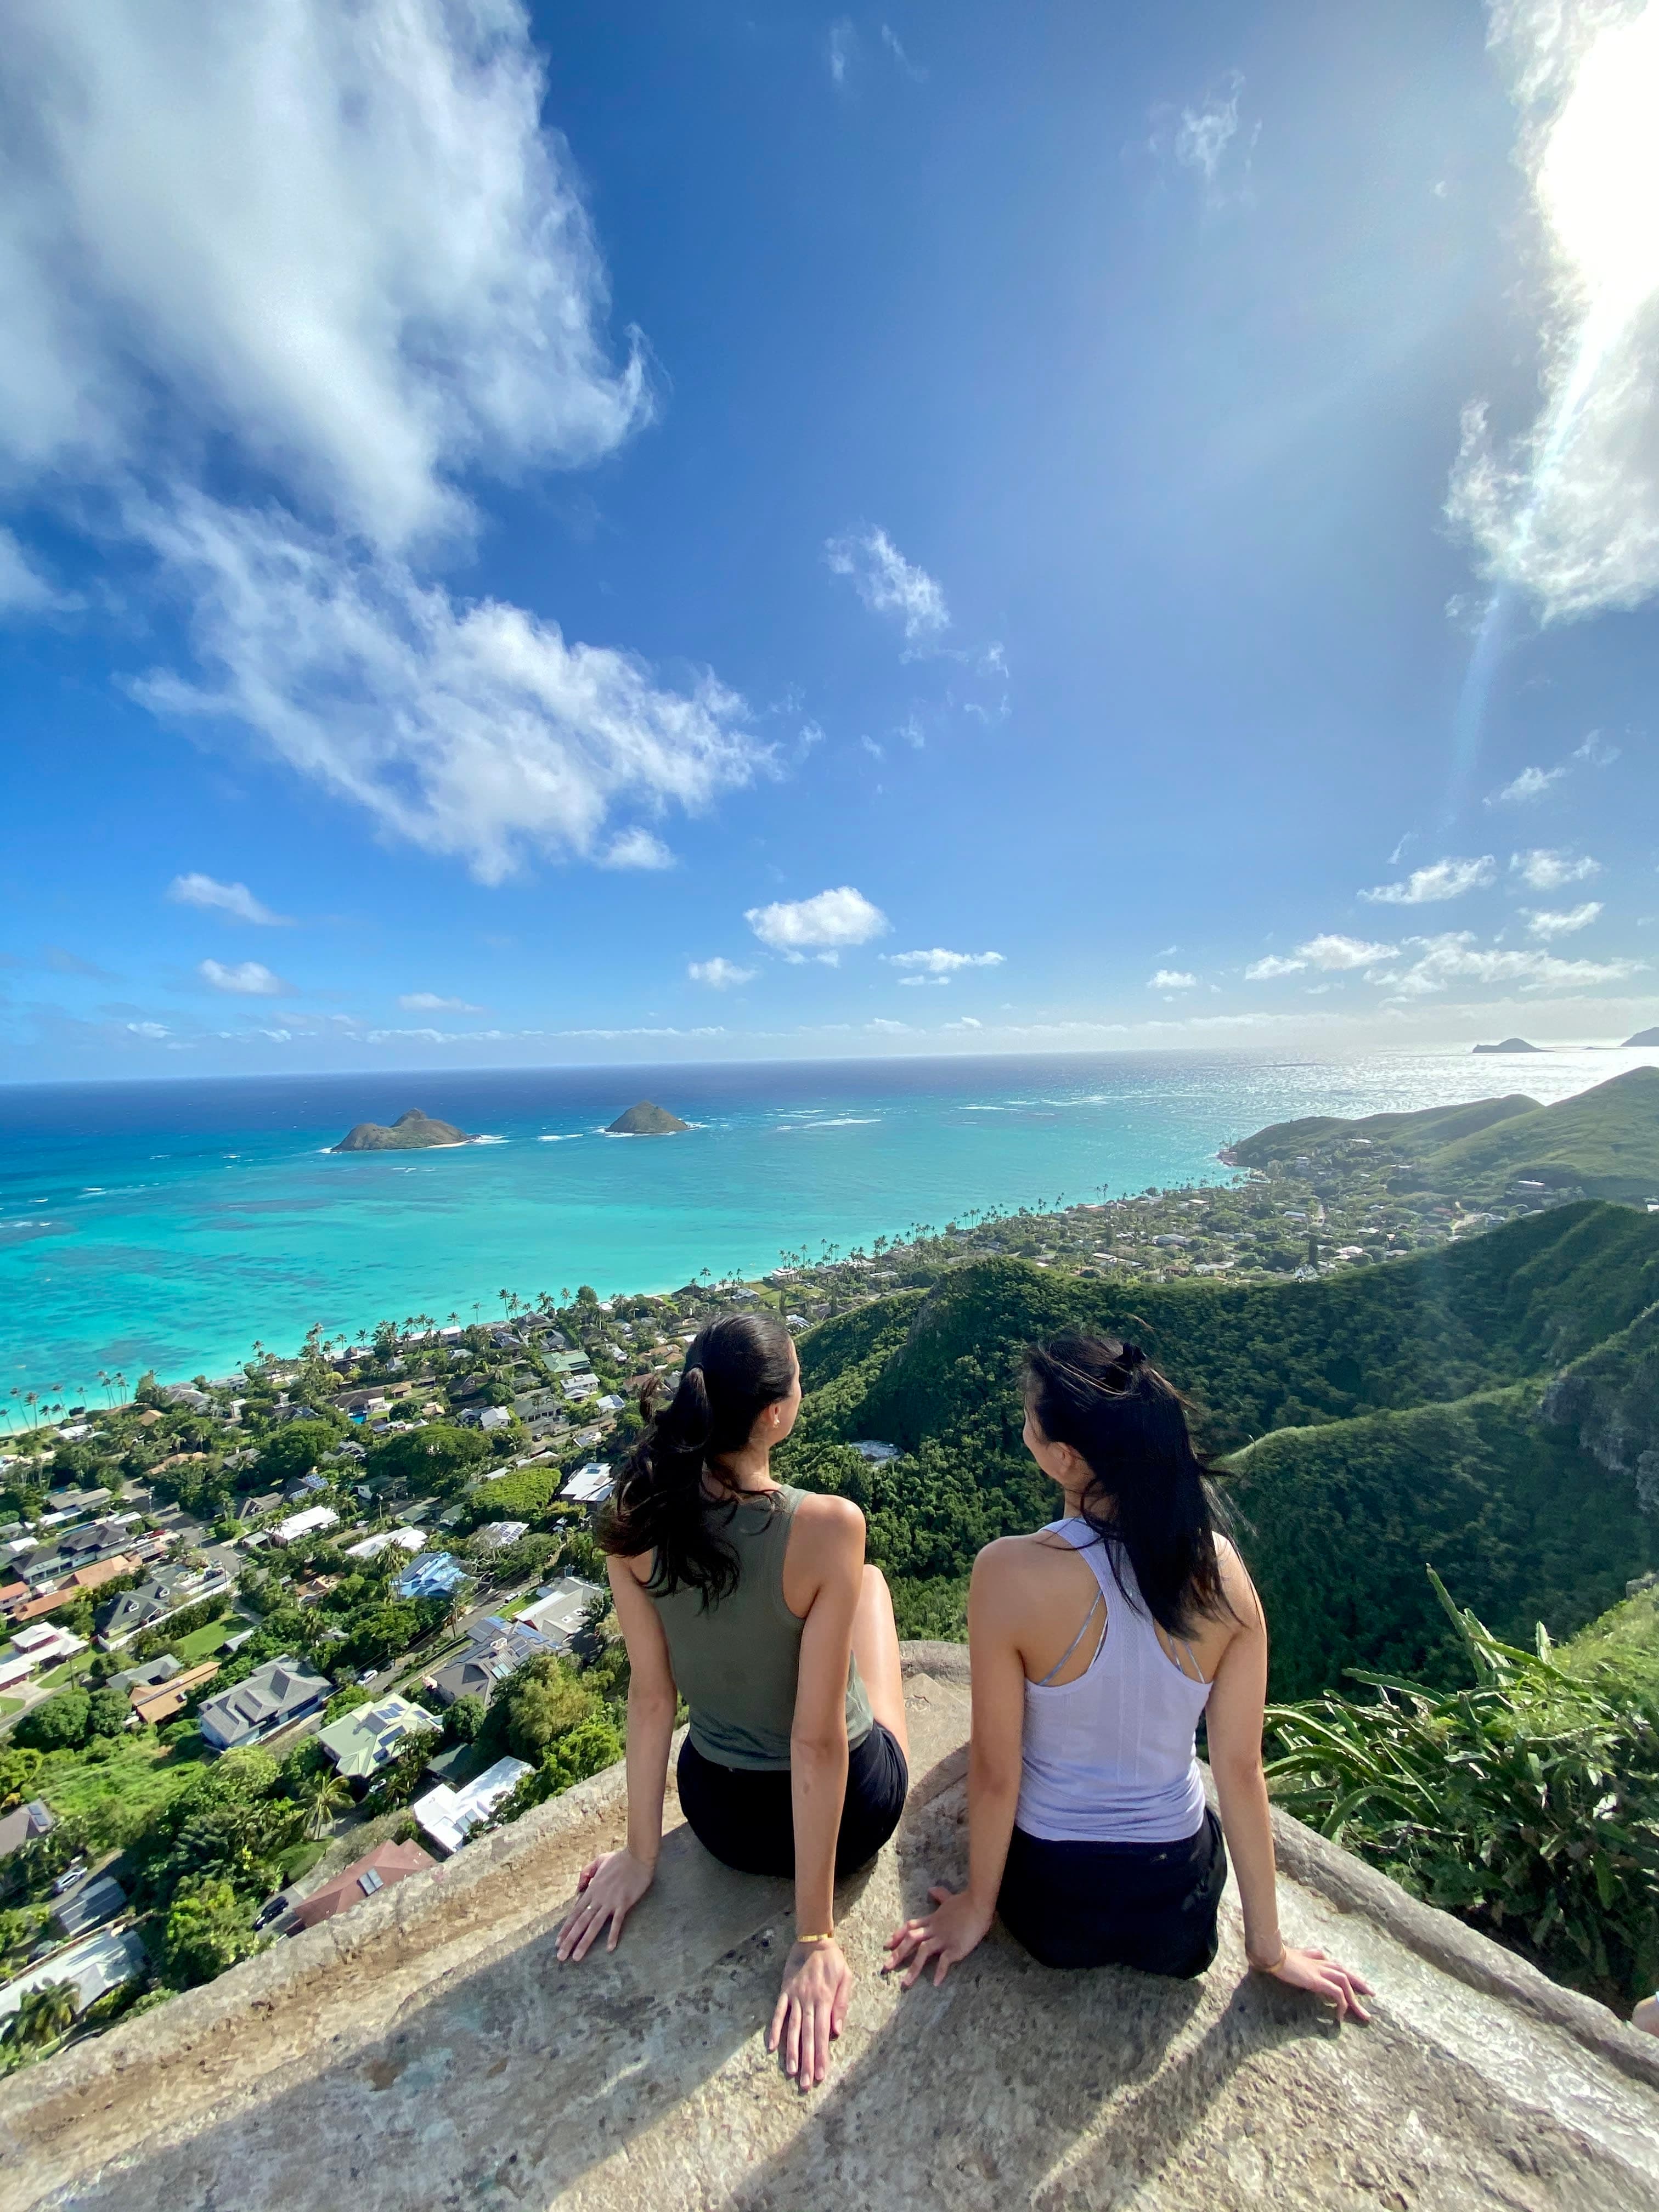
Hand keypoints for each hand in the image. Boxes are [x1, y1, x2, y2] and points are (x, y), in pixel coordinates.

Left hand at [556, 1848, 653, 1960]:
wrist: (637, 1856)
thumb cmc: (619, 1859)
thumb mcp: (598, 1861)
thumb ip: (586, 1872)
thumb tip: (579, 1887)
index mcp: (592, 1890)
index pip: (575, 1913)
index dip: (566, 1929)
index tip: (558, 1943)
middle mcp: (598, 1898)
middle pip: (580, 1922)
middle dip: (569, 1940)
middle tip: (561, 1956)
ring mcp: (610, 1902)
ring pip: (594, 1925)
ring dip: (584, 1942)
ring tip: (576, 1957)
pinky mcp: (623, 1903)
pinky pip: (617, 1922)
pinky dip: (613, 1935)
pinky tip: (610, 1948)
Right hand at [767, 1939, 852, 2088]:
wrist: (813, 1939)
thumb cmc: (833, 1960)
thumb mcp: (846, 1977)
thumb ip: (842, 2004)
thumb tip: (837, 2030)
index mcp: (825, 2000)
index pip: (823, 2034)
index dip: (821, 2055)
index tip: (821, 2075)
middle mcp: (808, 2002)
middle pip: (807, 2036)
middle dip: (807, 2061)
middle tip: (806, 2084)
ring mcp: (794, 1998)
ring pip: (792, 2028)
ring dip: (792, 2050)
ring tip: (791, 2071)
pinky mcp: (784, 1992)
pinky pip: (778, 2013)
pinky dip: (775, 2029)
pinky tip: (772, 2046)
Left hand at [884, 1884, 992, 1988]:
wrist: (979, 1904)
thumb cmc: (965, 1902)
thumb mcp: (949, 1898)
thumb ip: (939, 1896)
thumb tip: (931, 1889)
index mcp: (932, 1920)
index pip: (910, 1927)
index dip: (898, 1936)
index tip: (887, 1945)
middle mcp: (934, 1930)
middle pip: (911, 1940)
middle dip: (898, 1954)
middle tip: (885, 1967)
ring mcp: (943, 1939)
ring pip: (923, 1952)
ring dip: (913, 1968)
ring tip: (906, 1983)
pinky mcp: (955, 1947)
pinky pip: (945, 1961)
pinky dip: (940, 1971)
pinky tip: (936, 1982)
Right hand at [1261, 1944, 1372, 2022]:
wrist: (1270, 1953)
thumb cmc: (1275, 1956)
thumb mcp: (1291, 1959)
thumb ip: (1300, 1960)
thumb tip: (1300, 1966)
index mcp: (1315, 1957)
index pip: (1337, 1965)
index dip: (1348, 1975)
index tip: (1357, 1983)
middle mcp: (1321, 1962)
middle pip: (1346, 1972)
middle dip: (1360, 1984)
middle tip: (1372, 1994)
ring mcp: (1320, 1970)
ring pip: (1345, 1982)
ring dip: (1355, 1999)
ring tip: (1362, 2014)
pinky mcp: (1317, 1980)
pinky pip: (1337, 1993)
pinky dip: (1342, 2004)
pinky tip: (1340, 2016)